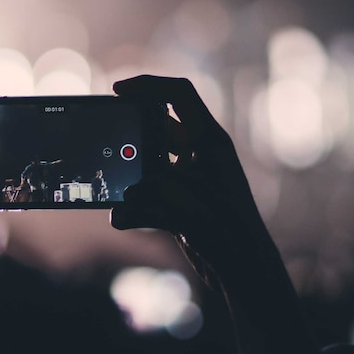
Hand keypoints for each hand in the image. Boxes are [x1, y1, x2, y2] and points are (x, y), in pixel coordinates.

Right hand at [109, 75, 273, 286]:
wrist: (244, 268)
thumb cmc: (226, 230)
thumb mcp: (183, 203)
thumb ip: (149, 194)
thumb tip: (121, 206)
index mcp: (208, 140)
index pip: (178, 94)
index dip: (148, 84)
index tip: (117, 89)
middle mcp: (199, 154)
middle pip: (157, 128)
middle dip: (131, 135)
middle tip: (108, 140)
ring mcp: (189, 178)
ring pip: (149, 163)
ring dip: (131, 175)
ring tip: (114, 184)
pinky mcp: (181, 202)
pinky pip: (149, 193)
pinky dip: (134, 204)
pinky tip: (123, 217)